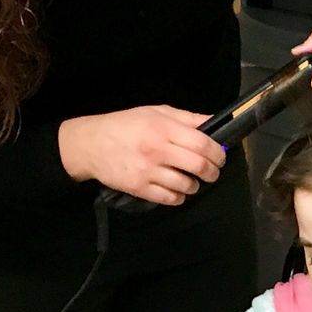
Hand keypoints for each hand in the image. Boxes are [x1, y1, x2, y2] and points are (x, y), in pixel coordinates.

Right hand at [60, 106, 225, 205]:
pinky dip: (179, 197)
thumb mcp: (155, 112)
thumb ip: (187, 118)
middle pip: (198, 166)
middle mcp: (157, 150)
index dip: (218, 153)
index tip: (220, 156)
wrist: (91, 144)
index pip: (202, 143)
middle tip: (212, 172)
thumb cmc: (125, 125)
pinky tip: (178, 190)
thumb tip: (214, 122)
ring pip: (186, 186)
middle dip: (212, 172)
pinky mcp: (138, 188)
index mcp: (163, 128)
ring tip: (192, 181)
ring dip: (195, 186)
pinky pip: (169, 199)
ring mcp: (147, 171)